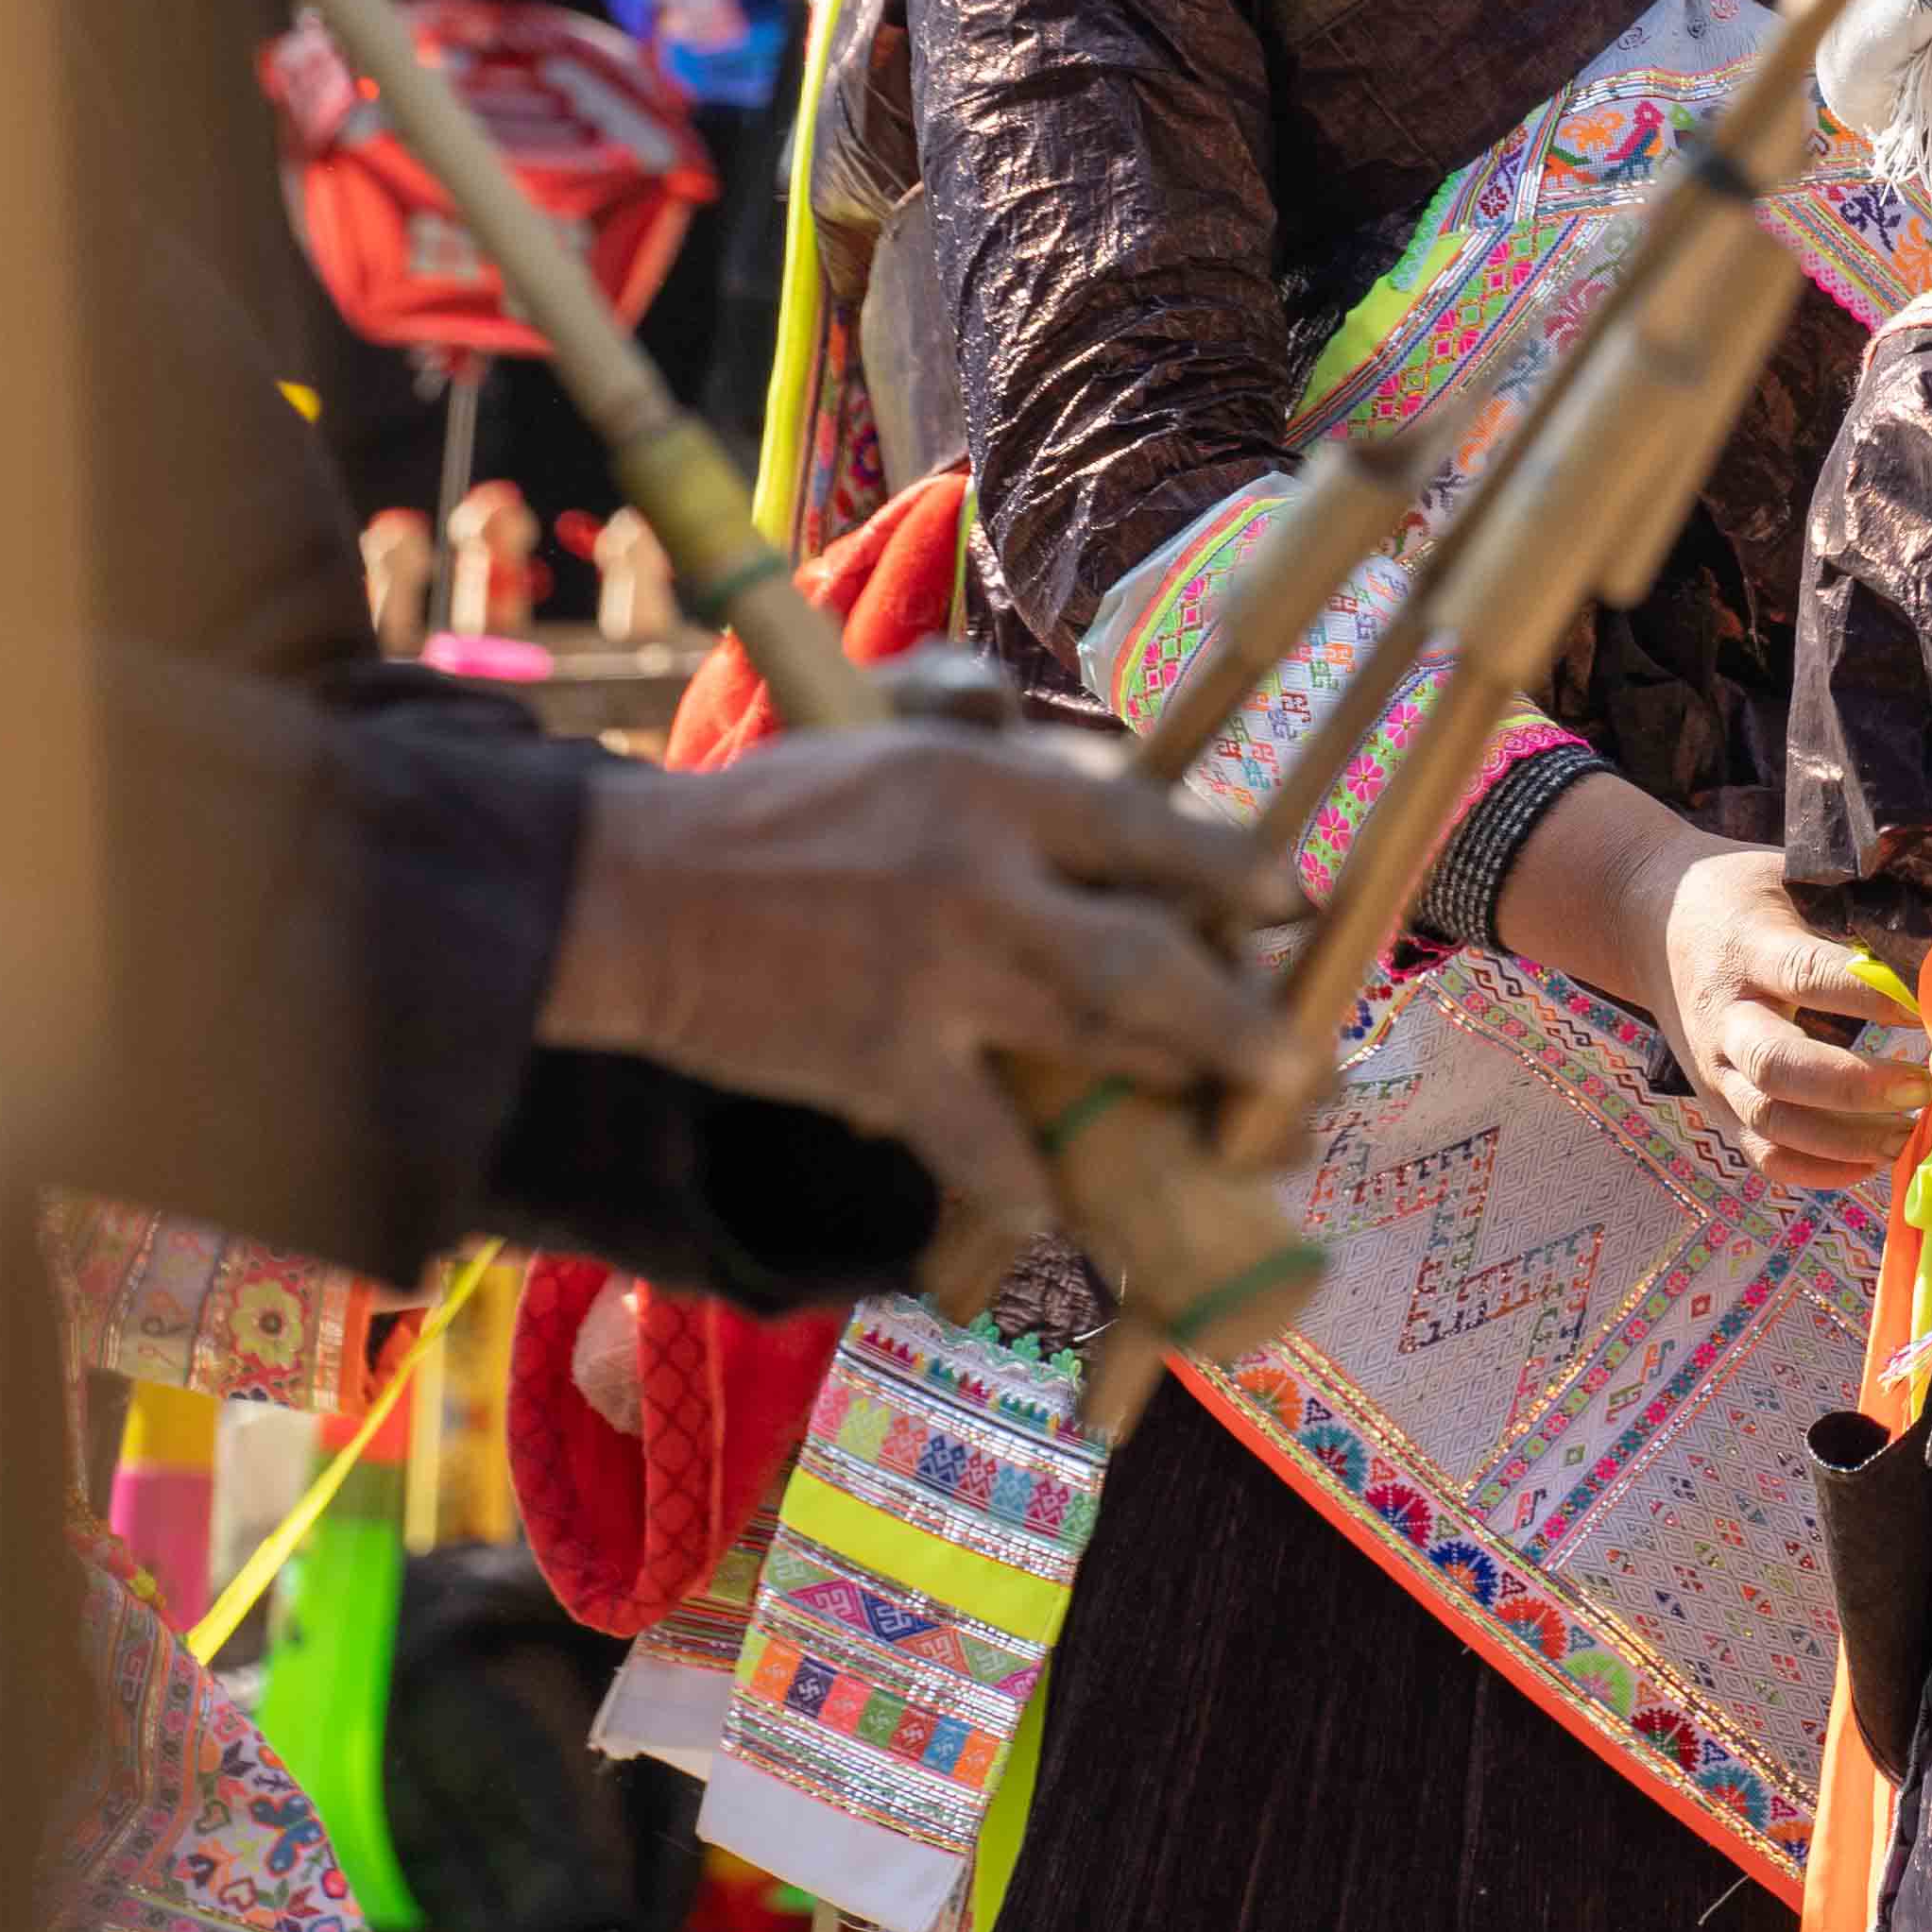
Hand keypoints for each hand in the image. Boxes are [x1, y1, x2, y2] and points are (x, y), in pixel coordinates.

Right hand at [538, 726, 1302, 1254]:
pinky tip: (1060, 1215)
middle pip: (1150, 961)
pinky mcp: (880, 1062)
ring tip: (1231, 1135)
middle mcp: (982, 880)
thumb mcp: (882, 730)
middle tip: (1304, 1065)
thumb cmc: (767, 810)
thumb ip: (978, 716)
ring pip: (1095, 1047)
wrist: (628, 893)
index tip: (1293, 906)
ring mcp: (936, 978)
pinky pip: (985, 1143)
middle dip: (1243, 1021)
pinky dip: (1028, 1186)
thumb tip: (1067, 723)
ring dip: (1171, 1096)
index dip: (1237, 875)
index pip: (1150, 828)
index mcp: (990, 788)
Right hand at [1654, 848, 1931, 1179]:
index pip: (1807, 976)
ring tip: (1910, 1133)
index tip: (1931, 1010)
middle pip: (1779, 1067)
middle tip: (1922, 1084)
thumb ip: (1844, 908)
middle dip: (1856, 1087)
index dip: (1871, 997)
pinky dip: (1819, 1171)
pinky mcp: (1717, 1105)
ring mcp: (1714, 1069)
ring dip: (1847, 1140)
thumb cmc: (1739, 896)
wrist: (1648, 922)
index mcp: (1747, 950)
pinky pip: (1763, 1156)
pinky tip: (1872, 1162)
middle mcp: (1724, 1016)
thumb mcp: (1784, 877)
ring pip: (1772, 1123)